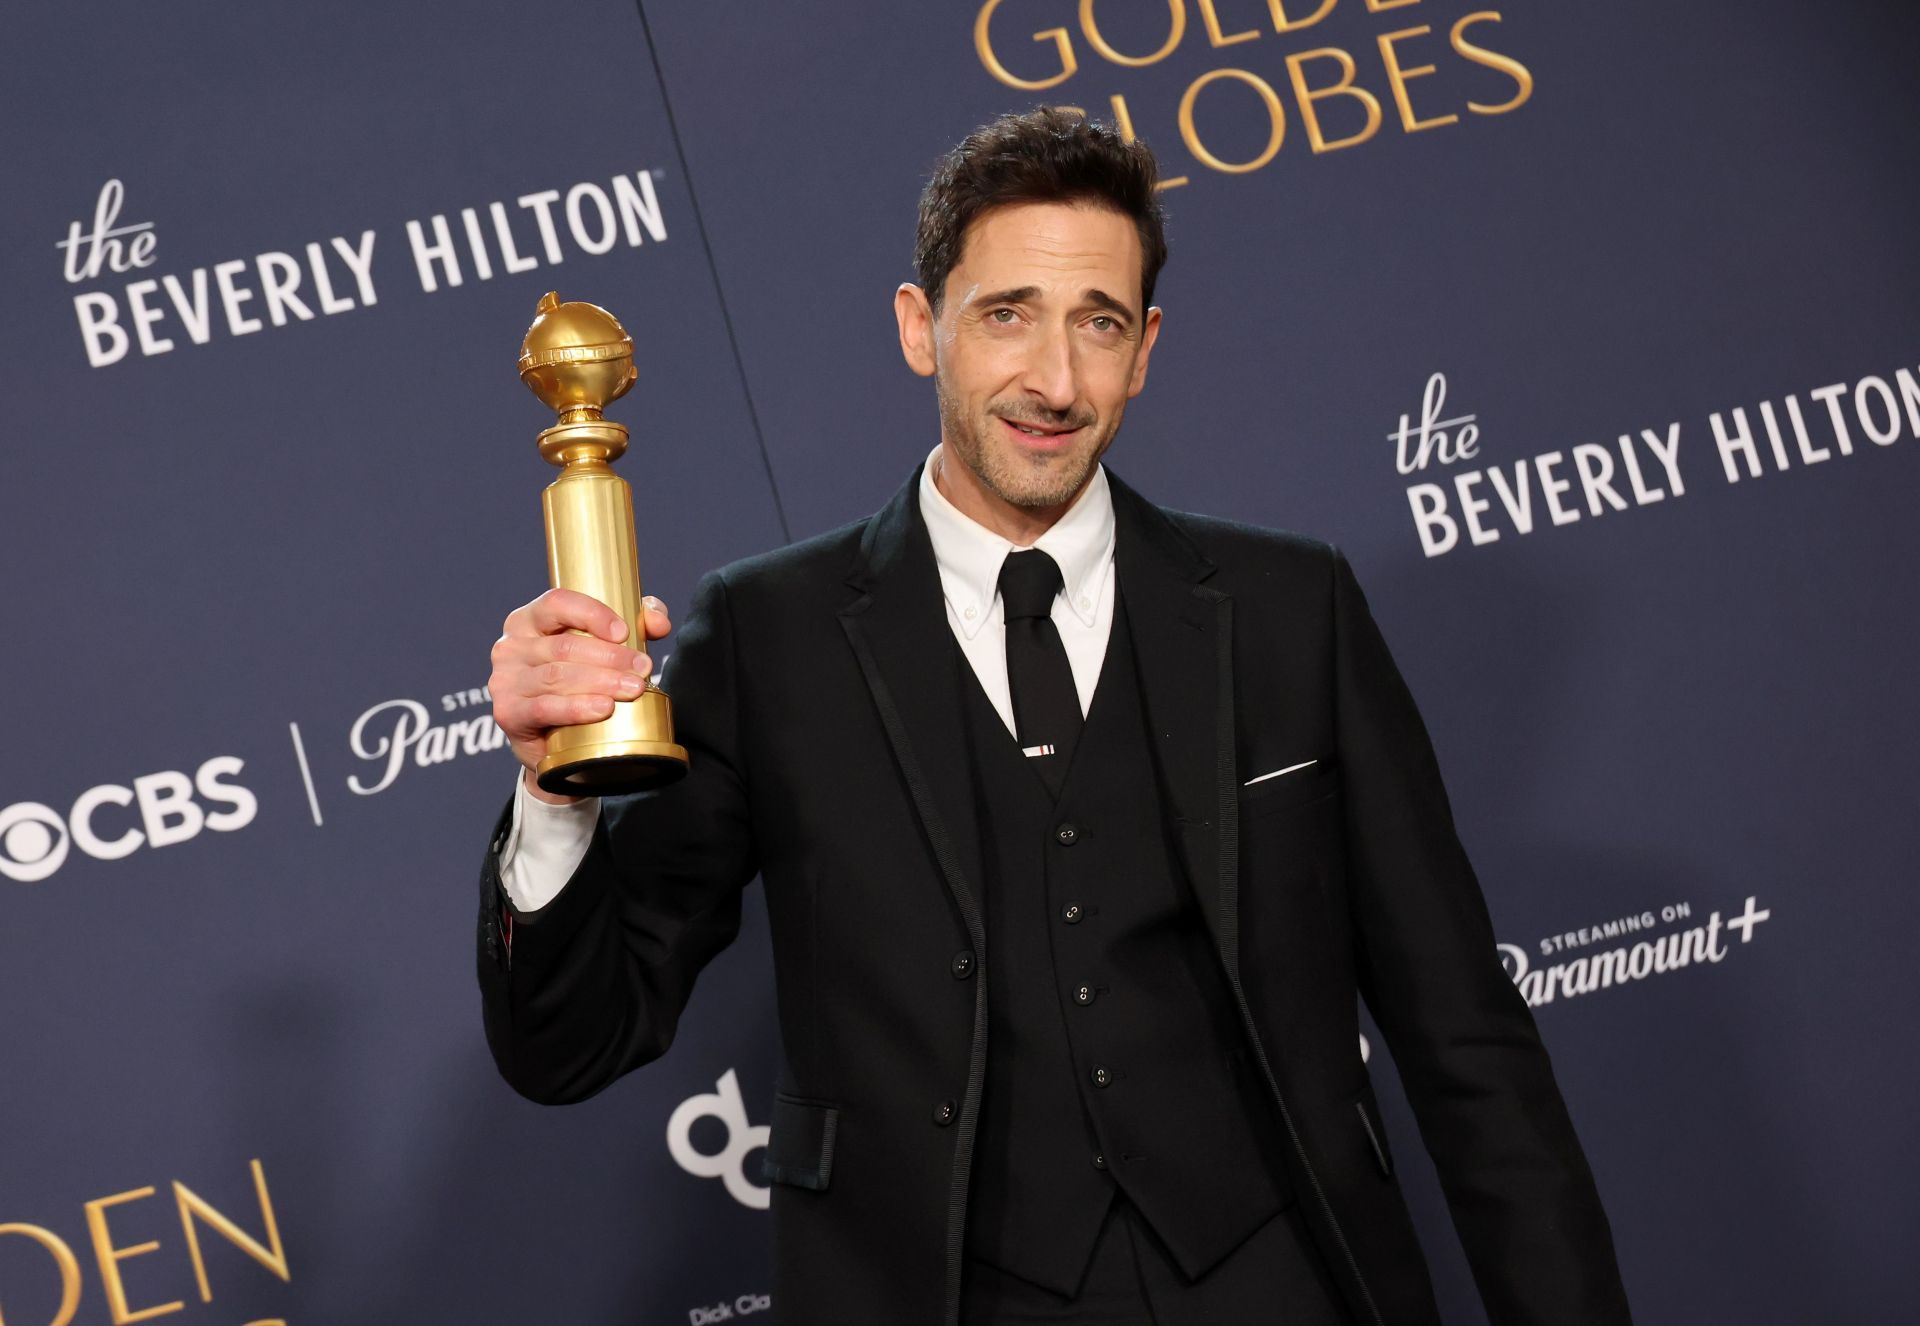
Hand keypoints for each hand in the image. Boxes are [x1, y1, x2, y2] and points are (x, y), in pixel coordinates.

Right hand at [490, 588, 671, 804]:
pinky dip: (577, 708)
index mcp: (529, 620)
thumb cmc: (577, 681)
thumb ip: (636, 623)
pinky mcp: (508, 713)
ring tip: (633, 689)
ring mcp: (505, 680)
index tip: (625, 632)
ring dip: (601, 682)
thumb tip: (659, 622)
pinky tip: (603, 708)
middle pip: (564, 646)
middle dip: (610, 657)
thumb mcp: (603, 647)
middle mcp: (511, 646)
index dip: (593, 614)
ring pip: (557, 676)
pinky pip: (545, 708)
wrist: (550, 740)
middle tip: (643, 668)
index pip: (557, 603)